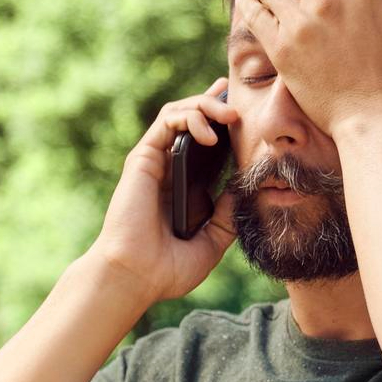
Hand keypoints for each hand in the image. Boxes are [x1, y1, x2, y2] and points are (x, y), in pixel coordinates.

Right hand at [86, 77, 241, 305]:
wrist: (136, 277)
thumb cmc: (166, 269)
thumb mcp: (212, 241)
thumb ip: (228, 214)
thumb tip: (246, 187)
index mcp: (183, 186)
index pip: (205, 142)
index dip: (221, 120)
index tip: (245, 110)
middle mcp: (167, 169)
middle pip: (192, 119)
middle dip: (218, 104)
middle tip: (241, 108)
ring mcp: (155, 162)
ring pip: (180, 112)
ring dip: (207, 104)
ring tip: (231, 115)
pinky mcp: (143, 157)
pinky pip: (168, 120)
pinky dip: (191, 117)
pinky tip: (210, 135)